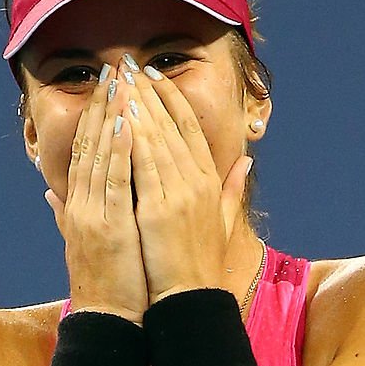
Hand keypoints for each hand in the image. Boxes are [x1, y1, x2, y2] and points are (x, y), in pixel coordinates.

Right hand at [43, 68, 147, 324]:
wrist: (108, 321)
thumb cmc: (106, 286)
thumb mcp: (81, 245)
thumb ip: (64, 217)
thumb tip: (50, 195)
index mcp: (78, 208)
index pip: (84, 153)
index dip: (92, 118)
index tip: (105, 88)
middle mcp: (81, 205)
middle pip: (88, 145)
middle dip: (101, 105)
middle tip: (112, 68)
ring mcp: (93, 214)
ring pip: (100, 156)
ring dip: (110, 117)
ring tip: (121, 83)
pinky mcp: (109, 227)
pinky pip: (115, 182)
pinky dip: (120, 151)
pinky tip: (128, 124)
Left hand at [122, 59, 251, 306]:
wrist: (190, 300)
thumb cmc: (202, 266)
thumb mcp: (224, 223)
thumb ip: (233, 190)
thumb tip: (245, 163)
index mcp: (210, 183)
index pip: (190, 129)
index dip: (172, 99)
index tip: (153, 77)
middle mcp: (197, 183)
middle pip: (172, 125)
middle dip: (150, 92)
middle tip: (130, 65)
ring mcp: (179, 194)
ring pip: (157, 138)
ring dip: (138, 105)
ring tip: (120, 80)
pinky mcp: (159, 209)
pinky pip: (144, 165)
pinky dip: (132, 138)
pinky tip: (119, 116)